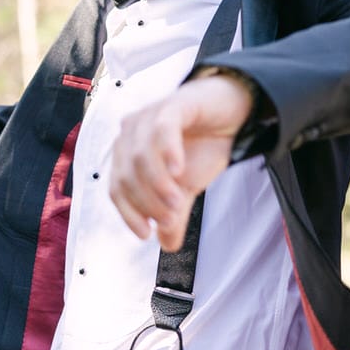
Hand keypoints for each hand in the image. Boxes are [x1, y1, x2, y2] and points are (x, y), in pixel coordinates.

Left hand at [108, 76, 253, 251]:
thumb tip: (167, 245)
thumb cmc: (204, 145)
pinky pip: (163, 130)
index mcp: (127, 152)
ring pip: (141, 156)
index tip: (146, 234)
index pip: (116, 188)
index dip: (128, 213)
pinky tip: (179, 171)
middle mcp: (130, 132)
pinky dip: (168, 153)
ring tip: (177, 203)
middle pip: (126, 175)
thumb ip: (175, 214)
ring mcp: (149, 115)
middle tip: (170, 220)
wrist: (233, 112)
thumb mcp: (188, 187)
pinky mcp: (173, 104)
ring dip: (158, 185)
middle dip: (146, 202)